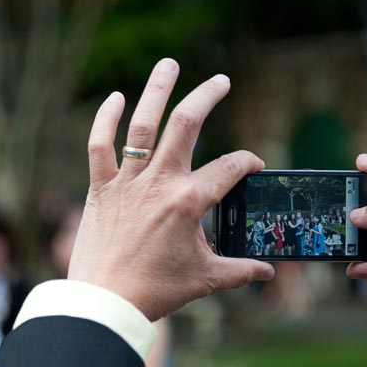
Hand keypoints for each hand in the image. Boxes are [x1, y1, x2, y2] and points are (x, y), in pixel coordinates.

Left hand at [68, 58, 273, 320]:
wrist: (105, 302)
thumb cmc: (154, 292)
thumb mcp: (204, 280)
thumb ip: (240, 270)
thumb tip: (267, 272)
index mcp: (189, 202)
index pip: (229, 169)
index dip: (247, 163)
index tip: (252, 167)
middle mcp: (158, 183)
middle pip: (187, 126)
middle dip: (207, 97)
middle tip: (221, 80)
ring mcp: (126, 183)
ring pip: (143, 126)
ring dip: (157, 91)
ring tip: (169, 65)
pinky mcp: (99, 189)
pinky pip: (99, 146)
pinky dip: (106, 120)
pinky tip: (116, 97)